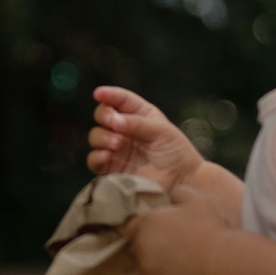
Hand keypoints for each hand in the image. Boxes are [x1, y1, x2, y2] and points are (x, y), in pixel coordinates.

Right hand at [89, 84, 205, 194]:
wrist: (181, 180)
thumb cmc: (175, 151)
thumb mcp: (161, 130)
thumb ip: (137, 123)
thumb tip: (113, 121)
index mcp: (138, 114)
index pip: (120, 99)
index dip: (108, 94)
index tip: (98, 94)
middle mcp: (124, 129)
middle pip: (103, 115)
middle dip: (104, 116)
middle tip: (113, 123)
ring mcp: (116, 149)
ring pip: (96, 137)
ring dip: (102, 137)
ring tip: (117, 144)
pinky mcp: (111, 168)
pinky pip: (94, 160)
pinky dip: (96, 156)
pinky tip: (107, 156)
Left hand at [126, 195, 231, 274]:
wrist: (220, 262)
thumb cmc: (209, 228)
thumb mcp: (196, 200)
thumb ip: (178, 192)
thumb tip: (171, 194)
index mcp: (148, 222)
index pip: (132, 226)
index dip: (144, 229)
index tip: (159, 232)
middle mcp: (142, 244)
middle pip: (136, 246)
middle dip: (148, 245)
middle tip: (169, 247)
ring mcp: (147, 267)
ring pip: (144, 264)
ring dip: (154, 261)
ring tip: (176, 260)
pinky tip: (179, 272)